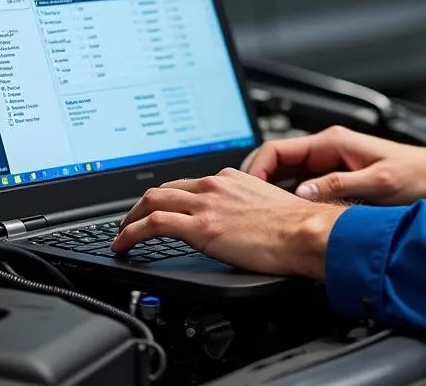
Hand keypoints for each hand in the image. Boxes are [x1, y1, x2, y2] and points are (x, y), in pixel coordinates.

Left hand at [111, 168, 344, 278]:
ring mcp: (205, 203)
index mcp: (231, 179)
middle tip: (130, 222)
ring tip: (121, 235)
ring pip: (152, 201)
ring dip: (129, 219)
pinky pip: (152, 225)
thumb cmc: (296, 226)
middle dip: (140, 206)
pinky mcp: (200, 226)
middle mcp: (215, 185)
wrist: (305, 231)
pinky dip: (130, 234)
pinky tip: (123, 245)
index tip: (160, 211)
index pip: (188, 184)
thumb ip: (246, 208)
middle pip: (163, 189)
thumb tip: (242, 223)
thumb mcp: (267, 206)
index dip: (167, 199)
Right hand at [240, 125, 425, 204]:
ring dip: (271, 191)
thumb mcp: (377, 184)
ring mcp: (330, 163)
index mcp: (332, 142)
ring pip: (287, 175)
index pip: (277, 147)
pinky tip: (285, 216)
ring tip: (259, 214)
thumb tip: (300, 195)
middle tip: (245, 206)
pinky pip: (302, 186)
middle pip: (277, 161)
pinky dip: (288, 199)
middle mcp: (328, 149)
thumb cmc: (416, 175)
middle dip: (257, 181)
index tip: (246, 190)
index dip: (255, 168)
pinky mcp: (336, 178)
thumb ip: (337, 188)